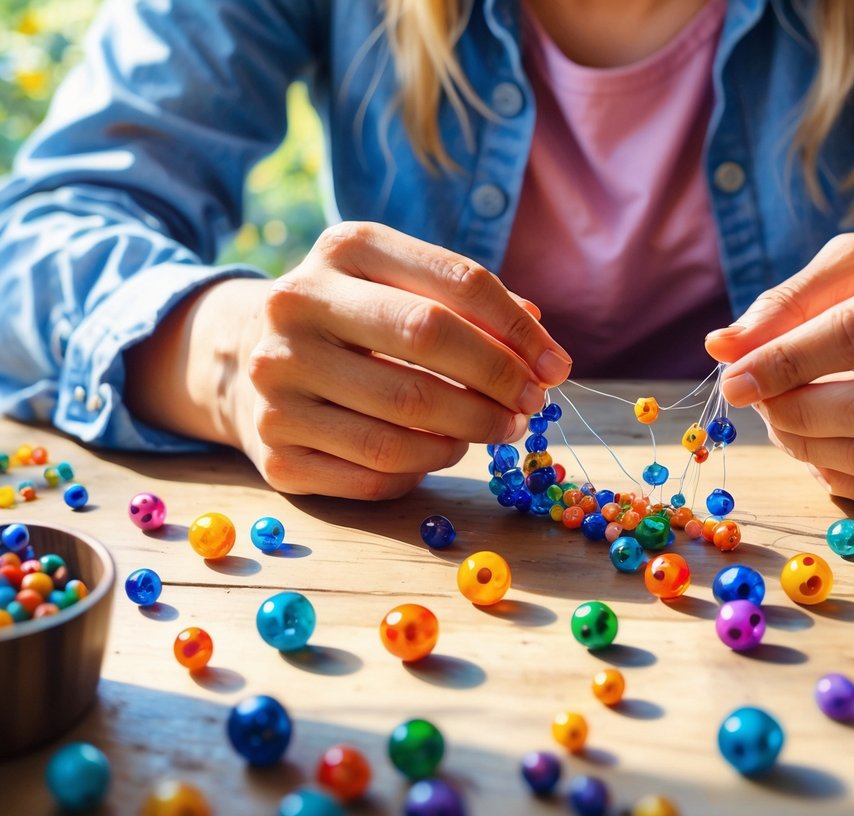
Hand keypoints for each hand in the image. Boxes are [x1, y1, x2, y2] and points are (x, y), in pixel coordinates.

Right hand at [127, 222, 571, 498]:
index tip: (556, 366)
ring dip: (470, 431)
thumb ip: (472, 305)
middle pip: (428, 341)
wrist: (242, 360)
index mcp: (343, 249)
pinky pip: (376, 472)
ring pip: (405, 421)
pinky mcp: (274, 448)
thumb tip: (542, 343)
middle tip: (532, 406)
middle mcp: (297, 305)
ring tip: (495, 429)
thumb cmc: (354, 320)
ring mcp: (277, 380)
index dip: (518, 331)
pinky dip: (426, 467)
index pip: (455, 282)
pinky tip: (442, 450)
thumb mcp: (401, 285)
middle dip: (498, 380)